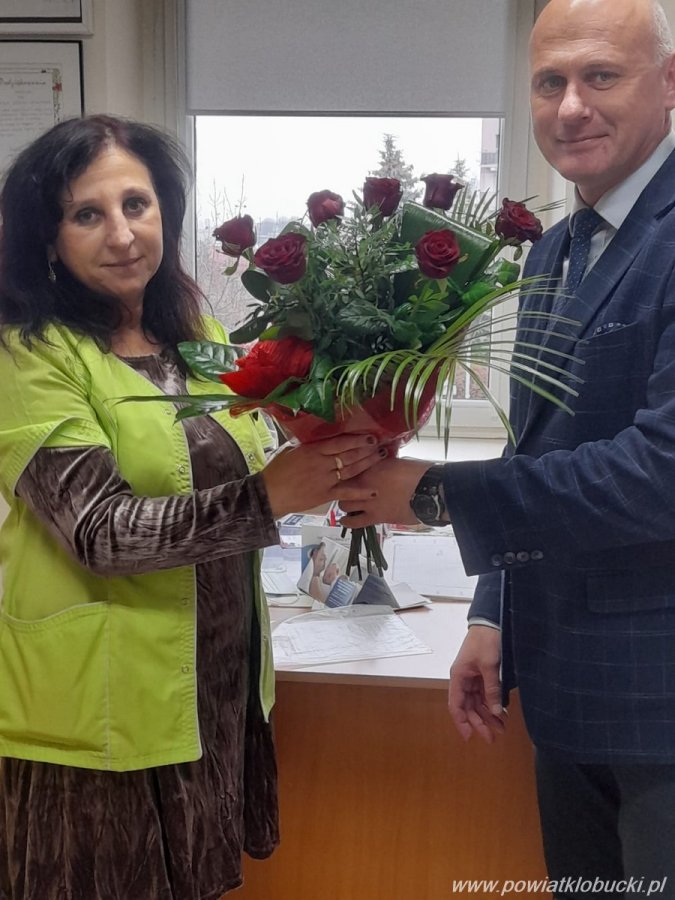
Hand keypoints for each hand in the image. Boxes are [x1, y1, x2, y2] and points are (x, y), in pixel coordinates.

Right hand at [262, 433, 382, 518]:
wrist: (269, 494)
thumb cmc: (276, 471)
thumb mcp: (290, 451)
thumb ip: (306, 446)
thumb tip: (317, 438)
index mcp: (313, 450)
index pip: (339, 443)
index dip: (356, 439)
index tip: (369, 436)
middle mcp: (322, 463)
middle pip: (349, 454)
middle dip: (366, 449)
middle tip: (380, 444)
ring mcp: (325, 480)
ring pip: (350, 470)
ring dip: (367, 463)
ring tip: (380, 457)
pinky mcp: (325, 495)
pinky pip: (346, 493)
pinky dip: (360, 493)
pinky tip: (374, 491)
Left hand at [338, 457, 433, 526]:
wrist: (429, 490)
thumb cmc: (416, 472)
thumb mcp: (394, 461)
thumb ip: (379, 463)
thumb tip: (373, 464)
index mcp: (369, 466)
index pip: (347, 469)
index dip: (344, 473)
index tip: (345, 474)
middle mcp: (364, 484)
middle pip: (341, 487)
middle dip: (342, 489)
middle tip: (347, 490)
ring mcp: (368, 501)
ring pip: (345, 504)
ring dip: (346, 504)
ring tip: (349, 504)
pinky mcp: (375, 517)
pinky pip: (355, 522)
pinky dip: (348, 522)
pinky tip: (344, 521)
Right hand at [448, 625, 505, 743]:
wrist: (492, 622)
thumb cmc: (485, 640)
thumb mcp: (489, 665)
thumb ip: (492, 689)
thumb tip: (495, 712)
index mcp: (459, 677)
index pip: (456, 705)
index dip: (461, 722)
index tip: (470, 738)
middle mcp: (464, 680)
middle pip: (469, 707)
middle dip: (480, 722)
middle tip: (493, 737)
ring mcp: (474, 678)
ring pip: (478, 703)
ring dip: (488, 715)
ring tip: (501, 728)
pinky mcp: (484, 675)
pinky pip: (486, 695)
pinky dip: (493, 705)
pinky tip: (502, 714)